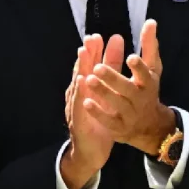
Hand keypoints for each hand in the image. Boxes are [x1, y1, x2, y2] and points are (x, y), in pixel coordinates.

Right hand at [60, 33, 121, 188]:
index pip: (90, 68)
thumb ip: (108, 82)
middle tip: (92, 37)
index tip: (98, 35)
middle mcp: (79, 96)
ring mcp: (76, 107)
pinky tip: (81, 81)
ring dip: (80, 67)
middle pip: (83, 70)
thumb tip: (112, 59)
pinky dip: (79, 92)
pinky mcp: (78, 121)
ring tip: (83, 51)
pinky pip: (78, 105)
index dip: (93, 52)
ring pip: (78, 84)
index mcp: (87, 91)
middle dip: (87, 53)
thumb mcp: (105, 102)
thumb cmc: (98, 124)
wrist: (90, 152)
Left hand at [82, 20, 176, 156]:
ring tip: (89, 80)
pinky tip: (86, 101)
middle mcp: (140, 100)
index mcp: (148, 84)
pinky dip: (98, 112)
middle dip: (113, 78)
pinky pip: (108, 121)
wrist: (150, 127)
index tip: (130, 57)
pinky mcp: (119, 127)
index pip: (146, 75)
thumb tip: (151, 21)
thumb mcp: (152, 70)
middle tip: (98, 67)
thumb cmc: (148, 90)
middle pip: (127, 89)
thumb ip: (149, 46)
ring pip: (116, 104)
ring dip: (103, 92)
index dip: (139, 67)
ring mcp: (130, 115)